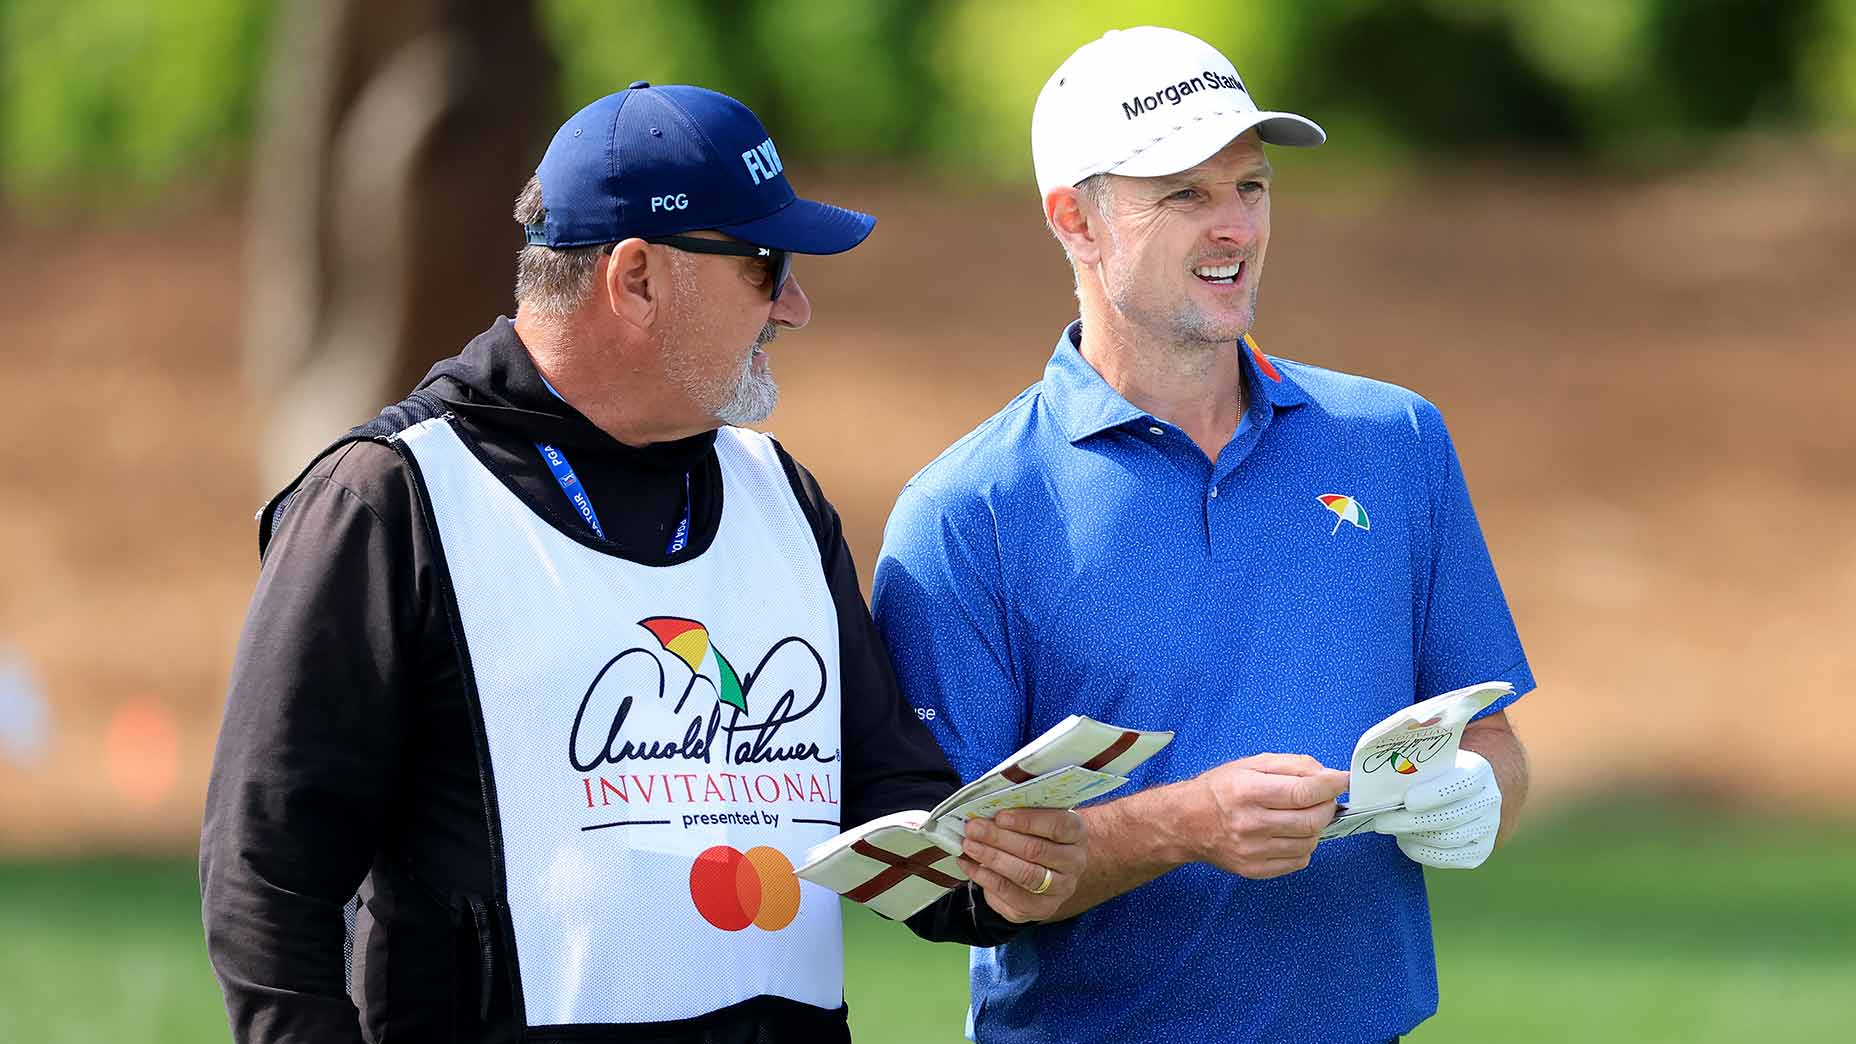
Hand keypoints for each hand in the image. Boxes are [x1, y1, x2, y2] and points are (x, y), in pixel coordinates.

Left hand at [958, 808, 1086, 922]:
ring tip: (969, 846)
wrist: (1047, 869)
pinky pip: (1010, 894)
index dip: (1027, 821)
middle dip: (999, 838)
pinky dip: (985, 878)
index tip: (1000, 816)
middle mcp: (1074, 862)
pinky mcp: (1041, 908)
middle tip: (973, 829)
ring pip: (1025, 875)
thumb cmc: (1036, 835)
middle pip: (1036, 850)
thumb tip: (983, 810)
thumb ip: (1016, 813)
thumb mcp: (1034, 819)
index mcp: (1076, 832)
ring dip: (992, 858)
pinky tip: (968, 864)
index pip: (1057, 825)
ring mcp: (1060, 888)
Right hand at [1194, 754, 1348, 878]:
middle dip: (1327, 806)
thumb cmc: (1218, 790)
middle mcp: (1249, 823)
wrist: (1185, 823)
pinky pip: (1298, 861)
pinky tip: (1291, 833)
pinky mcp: (1254, 870)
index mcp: (1247, 791)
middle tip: (1324, 798)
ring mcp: (1252, 850)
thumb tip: (1328, 775)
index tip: (1342, 780)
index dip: (1330, 785)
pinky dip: (1304, 846)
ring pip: (1309, 843)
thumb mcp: (1251, 764)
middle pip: (1311, 820)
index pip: (1303, 792)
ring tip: (1303, 815)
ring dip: (1316, 827)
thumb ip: (1292, 765)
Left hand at [1373, 748, 1501, 868]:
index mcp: (1479, 771)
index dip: (1434, 793)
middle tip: (1381, 819)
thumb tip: (1373, 770)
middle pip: (1450, 817)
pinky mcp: (1479, 851)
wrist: (1462, 789)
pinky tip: (1405, 841)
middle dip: (1410, 820)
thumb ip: (1410, 761)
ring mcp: (1487, 829)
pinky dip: (1422, 852)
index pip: (1462, 783)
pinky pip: (1448, 858)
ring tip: (1389, 827)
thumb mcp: (1429, 758)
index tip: (1406, 800)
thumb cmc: (1436, 770)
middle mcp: (1490, 801)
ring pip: (1447, 840)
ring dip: (1413, 835)